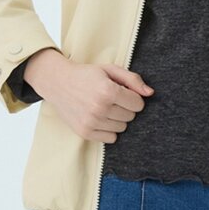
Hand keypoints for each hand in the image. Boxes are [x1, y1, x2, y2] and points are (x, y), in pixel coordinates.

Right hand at [24, 49, 154, 141]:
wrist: (58, 83)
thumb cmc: (87, 75)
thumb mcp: (110, 70)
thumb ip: (133, 80)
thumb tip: (150, 93)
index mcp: (108, 91)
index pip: (138, 104)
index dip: (134, 97)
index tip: (124, 92)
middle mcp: (99, 108)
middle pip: (131, 117)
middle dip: (126, 107)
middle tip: (112, 99)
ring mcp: (91, 122)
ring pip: (122, 128)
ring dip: (118, 119)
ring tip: (105, 107)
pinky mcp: (85, 132)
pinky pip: (111, 139)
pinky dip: (109, 130)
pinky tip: (100, 118)